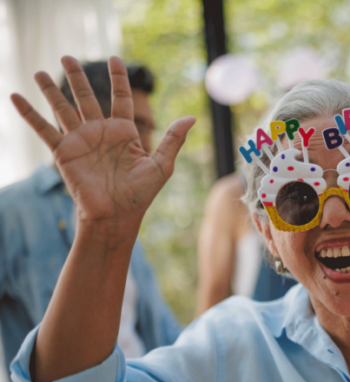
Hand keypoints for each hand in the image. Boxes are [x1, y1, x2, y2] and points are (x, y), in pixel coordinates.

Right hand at [11, 56, 194, 240]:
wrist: (116, 216)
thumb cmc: (140, 195)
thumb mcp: (161, 165)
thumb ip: (172, 139)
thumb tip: (191, 117)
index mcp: (124, 132)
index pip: (121, 98)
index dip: (118, 78)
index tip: (115, 59)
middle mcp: (101, 132)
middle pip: (86, 97)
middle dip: (77, 77)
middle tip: (67, 56)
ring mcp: (80, 141)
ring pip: (63, 108)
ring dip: (51, 90)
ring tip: (40, 72)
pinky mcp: (63, 152)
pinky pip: (43, 129)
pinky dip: (29, 113)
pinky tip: (15, 96)